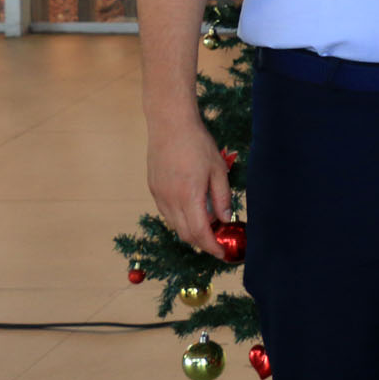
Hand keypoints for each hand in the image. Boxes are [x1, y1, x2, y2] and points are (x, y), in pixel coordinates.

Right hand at [147, 103, 231, 257]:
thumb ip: (222, 197)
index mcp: (189, 196)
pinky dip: (180, 219)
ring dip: (191, 231)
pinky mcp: (153, 189)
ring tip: (209, 226)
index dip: (212, 247)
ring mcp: (159, 195)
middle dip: (202, 243)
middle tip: (219, 242)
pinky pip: (167, 213)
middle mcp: (170, 200)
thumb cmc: (197, 144)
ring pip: (174, 225)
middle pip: (185, 234)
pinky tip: (193, 210)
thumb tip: (225, 219)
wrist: (169, 125)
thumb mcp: (218, 170)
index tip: (223, 254)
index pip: (200, 233)